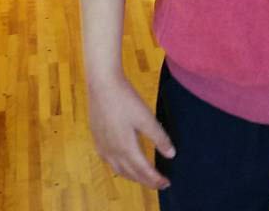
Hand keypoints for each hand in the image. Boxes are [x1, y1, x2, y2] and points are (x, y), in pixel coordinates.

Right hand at [87, 72, 173, 188]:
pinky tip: (123, 164)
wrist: (102, 85)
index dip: (156, 179)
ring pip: (119, 170)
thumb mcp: (146, 118)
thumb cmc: (125, 99)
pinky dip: (120, 168)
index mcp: (126, 148)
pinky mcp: (97, 139)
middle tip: (159, 184)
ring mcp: (102, 146)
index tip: (167, 183)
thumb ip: (159, 137)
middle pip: (131, 174)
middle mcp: (112, 152)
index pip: (144, 171)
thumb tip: (171, 154)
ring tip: (144, 178)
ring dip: (133, 176)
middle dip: (146, 181)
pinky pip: (110, 162)